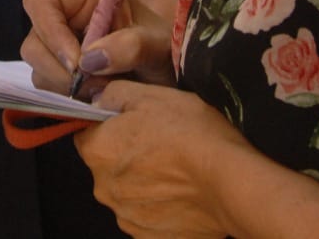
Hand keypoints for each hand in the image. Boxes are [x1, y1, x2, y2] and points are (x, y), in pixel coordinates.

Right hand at [21, 0, 173, 97]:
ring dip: (64, 85)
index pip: (42, 1)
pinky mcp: (63, 72)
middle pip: (34, 40)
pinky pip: (48, 86)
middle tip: (92, 86)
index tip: (76, 62)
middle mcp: (68, 17)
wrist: (171, 75)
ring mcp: (62, 46)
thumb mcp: (158, 45)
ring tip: (101, 91)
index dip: (50, 31)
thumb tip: (90, 59)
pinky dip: (67, 96)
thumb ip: (131, 46)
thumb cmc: (167, 49)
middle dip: (58, 68)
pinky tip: (94, 96)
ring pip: (38, 67)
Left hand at [75, 81, 243, 238]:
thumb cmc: (192, 134)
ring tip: (177, 171)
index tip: (132, 124)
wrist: (231, 183)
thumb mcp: (151, 95)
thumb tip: (98, 99)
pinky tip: (183, 195)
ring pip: (127, 193)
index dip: (109, 126)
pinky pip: (148, 218)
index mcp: (97, 151)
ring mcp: (127, 218)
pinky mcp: (150, 237)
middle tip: (161, 145)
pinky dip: (161, 208)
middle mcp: (104, 189)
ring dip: (144, 184)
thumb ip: (114, 94)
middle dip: (126, 156)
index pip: (87, 134)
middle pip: (107, 166)